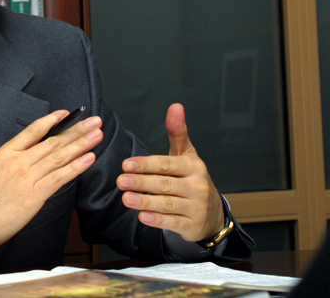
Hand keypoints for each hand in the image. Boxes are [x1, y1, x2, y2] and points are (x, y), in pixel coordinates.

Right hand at [0, 110, 102, 258]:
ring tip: (97, 135)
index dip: (52, 120)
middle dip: (76, 130)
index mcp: (5, 153)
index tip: (67, 113)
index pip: (33, 130)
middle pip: (52, 141)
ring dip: (81, 144)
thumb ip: (12, 164)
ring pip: (59, 156)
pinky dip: (76, 167)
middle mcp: (17, 161)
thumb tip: (31, 162)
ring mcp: (26, 177)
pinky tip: (89, 158)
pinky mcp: (33, 195)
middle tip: (94, 122)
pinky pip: (59, 177)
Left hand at [116, 103, 224, 242]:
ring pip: (168, 204)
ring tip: (126, 198)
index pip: (167, 164)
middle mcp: (197, 186)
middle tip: (120, 181)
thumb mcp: (186, 154)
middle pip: (165, 184)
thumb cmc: (191, 179)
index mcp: (194, 166)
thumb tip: (175, 106)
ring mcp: (196, 207)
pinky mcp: (192, 226)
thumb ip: (177, 132)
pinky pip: (173, 223)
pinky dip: (157, 220)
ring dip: (145, 201)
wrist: (211, 213)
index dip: (146, 164)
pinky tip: (142, 216)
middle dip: (141, 182)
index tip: (126, 164)